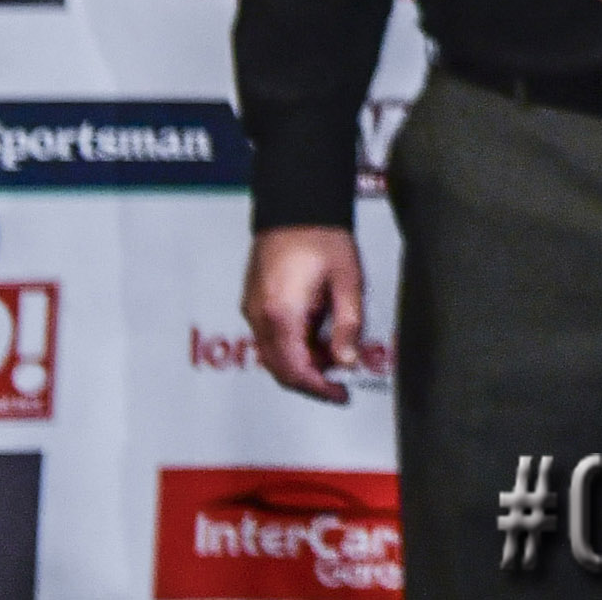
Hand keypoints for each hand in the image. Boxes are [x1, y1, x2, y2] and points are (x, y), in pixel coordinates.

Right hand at [244, 226, 367, 403]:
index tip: (341, 395)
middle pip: (280, 368)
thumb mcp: (348, 282)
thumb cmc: (324, 238)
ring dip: (303, 362)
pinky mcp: (254, 301)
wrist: (297, 206)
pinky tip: (319, 337)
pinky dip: (293, 346)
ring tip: (336, 354)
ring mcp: (252, 309)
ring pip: (274, 354)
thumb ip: (348, 326)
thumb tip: (348, 362)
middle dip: (311, 380)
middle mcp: (259, 317)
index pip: (295, 371)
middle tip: (342, 381)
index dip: (319, 389)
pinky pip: (270, 337)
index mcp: (282, 315)